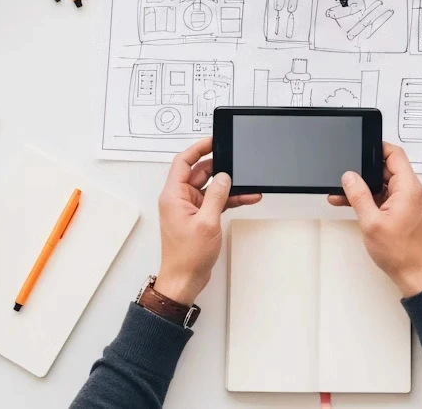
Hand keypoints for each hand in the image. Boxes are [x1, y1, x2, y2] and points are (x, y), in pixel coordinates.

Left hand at [154, 137, 261, 304]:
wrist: (185, 280)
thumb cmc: (186, 257)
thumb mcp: (207, 222)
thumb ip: (216, 195)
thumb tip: (224, 176)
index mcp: (173, 196)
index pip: (184, 161)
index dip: (199, 148)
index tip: (214, 140)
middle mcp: (179, 199)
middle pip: (200, 172)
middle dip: (220, 167)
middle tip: (237, 162)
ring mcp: (189, 209)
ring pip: (211, 187)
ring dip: (228, 186)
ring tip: (247, 183)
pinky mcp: (198, 218)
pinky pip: (215, 201)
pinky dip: (229, 199)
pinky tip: (246, 197)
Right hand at [328, 143, 421, 297]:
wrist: (413, 273)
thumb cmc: (399, 252)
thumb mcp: (371, 222)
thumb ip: (359, 195)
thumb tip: (349, 177)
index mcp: (409, 189)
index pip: (395, 154)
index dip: (377, 148)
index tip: (361, 148)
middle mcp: (413, 191)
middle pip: (388, 168)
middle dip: (366, 171)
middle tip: (348, 176)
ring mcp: (410, 201)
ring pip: (385, 183)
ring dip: (366, 188)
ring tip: (344, 194)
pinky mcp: (406, 210)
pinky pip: (387, 196)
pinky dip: (372, 198)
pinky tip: (353, 204)